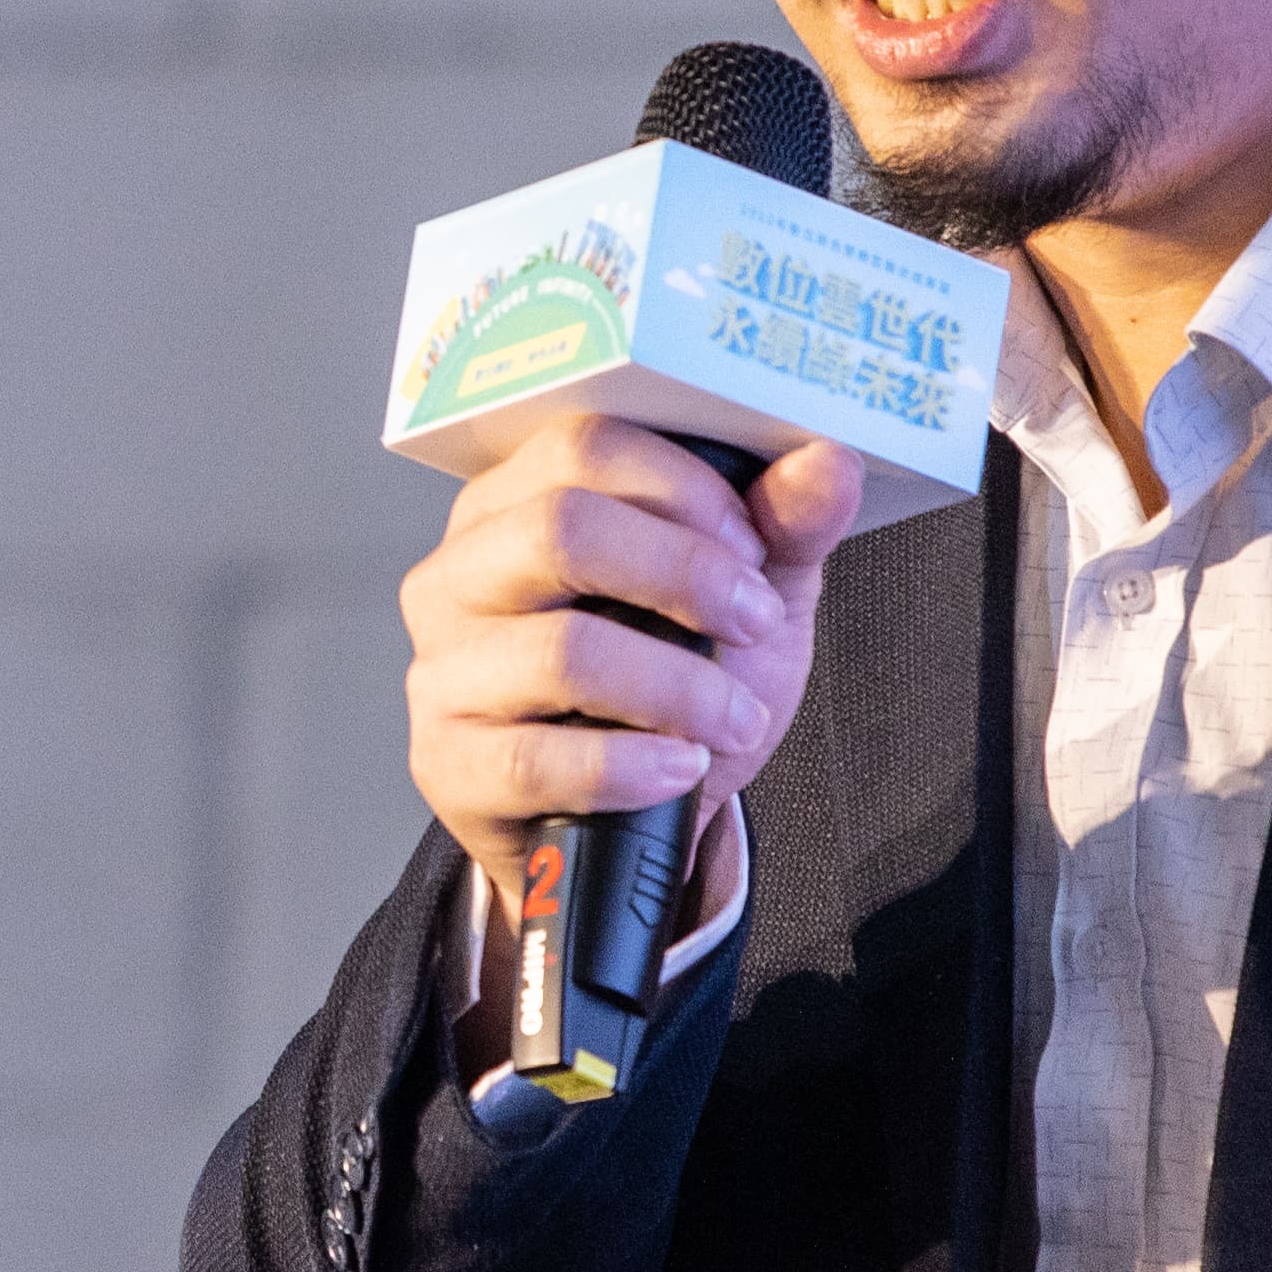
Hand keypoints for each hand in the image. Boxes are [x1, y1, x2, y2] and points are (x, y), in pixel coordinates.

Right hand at [399, 420, 866, 908]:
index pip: (581, 447)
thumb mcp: (737, 597)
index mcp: (517, 502)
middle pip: (560, 530)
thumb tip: (828, 465)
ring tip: (734, 719)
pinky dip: (628, 764)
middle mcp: (460, 573)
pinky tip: (680, 767)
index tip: (752, 545)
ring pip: (561, 652)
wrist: (624, 824)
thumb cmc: (666, 685)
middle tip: (754, 623)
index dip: (683, 489)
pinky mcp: (447, 763)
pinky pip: (534, 759)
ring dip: (677, 689)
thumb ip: (782, 527)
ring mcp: (443, 670)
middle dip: (684, 576)